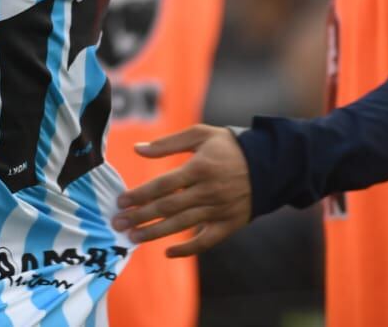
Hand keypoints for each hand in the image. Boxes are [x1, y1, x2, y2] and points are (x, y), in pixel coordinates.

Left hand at [111, 125, 251, 256]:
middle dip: (141, 216)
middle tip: (118, 223)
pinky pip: (206, 242)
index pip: (163, 185)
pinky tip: (168, 252)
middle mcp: (208, 191)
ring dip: (155, 233)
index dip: (140, 194)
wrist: (270, 164)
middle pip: (168, 207)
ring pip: (182, 225)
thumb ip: (167, 143)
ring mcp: (218, 210)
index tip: (121, 201)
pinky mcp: (229, 224)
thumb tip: (137, 149)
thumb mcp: (200, 135)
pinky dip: (187, 249)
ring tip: (133, 237)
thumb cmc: (229, 146)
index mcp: (199, 168)